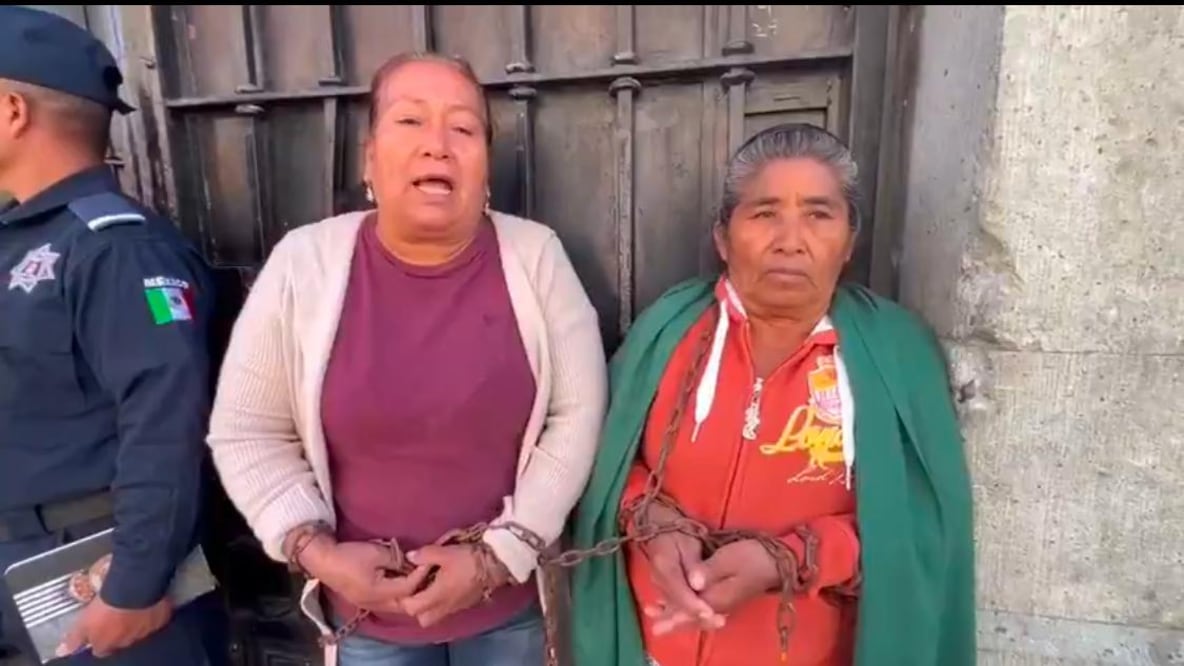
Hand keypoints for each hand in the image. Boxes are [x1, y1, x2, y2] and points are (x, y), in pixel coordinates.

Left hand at [57, 596, 171, 657]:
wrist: (134, 589)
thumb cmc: (106, 606)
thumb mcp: (83, 621)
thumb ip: (74, 638)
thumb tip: (61, 652)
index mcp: (107, 644)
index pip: (100, 650)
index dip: (98, 641)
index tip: (97, 631)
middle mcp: (127, 642)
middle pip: (120, 642)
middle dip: (118, 632)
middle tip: (115, 616)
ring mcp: (145, 631)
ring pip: (139, 631)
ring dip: (135, 623)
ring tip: (132, 607)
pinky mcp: (161, 619)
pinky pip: (155, 619)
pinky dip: (152, 613)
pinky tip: (149, 603)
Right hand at [300, 535, 430, 614]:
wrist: (323, 560)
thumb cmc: (349, 555)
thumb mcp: (377, 553)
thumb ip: (397, 560)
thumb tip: (412, 563)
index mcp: (378, 593)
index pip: (409, 588)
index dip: (421, 574)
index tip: (429, 562)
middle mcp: (375, 604)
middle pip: (405, 605)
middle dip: (419, 592)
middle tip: (429, 577)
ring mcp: (369, 606)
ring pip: (397, 607)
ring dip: (409, 596)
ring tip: (419, 581)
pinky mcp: (365, 602)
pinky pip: (388, 604)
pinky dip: (398, 596)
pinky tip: (403, 585)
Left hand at [400, 544, 507, 627]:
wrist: (495, 565)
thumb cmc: (468, 560)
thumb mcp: (444, 553)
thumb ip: (424, 555)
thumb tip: (409, 557)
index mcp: (437, 596)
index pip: (411, 607)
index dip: (404, 597)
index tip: (406, 582)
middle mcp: (444, 607)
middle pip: (422, 619)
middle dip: (416, 607)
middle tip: (415, 589)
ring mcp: (455, 608)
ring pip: (435, 616)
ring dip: (428, 606)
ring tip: (428, 589)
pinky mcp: (464, 604)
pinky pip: (446, 610)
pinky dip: (440, 603)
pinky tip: (442, 588)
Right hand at [639, 503, 719, 628]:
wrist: (658, 526)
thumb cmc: (677, 532)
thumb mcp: (688, 543)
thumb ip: (693, 565)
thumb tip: (697, 585)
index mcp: (664, 566)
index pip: (679, 591)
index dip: (694, 605)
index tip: (710, 613)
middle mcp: (658, 579)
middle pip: (677, 604)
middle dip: (697, 615)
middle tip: (718, 621)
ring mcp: (658, 584)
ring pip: (676, 606)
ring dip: (694, 615)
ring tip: (716, 621)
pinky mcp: (662, 587)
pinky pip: (675, 603)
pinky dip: (689, 610)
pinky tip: (705, 617)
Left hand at [647, 539, 779, 635]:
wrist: (778, 562)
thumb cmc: (753, 558)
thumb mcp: (730, 559)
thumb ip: (709, 571)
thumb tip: (692, 581)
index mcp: (717, 598)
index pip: (690, 609)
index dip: (672, 613)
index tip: (656, 618)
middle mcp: (719, 606)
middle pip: (691, 618)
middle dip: (672, 620)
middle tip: (654, 626)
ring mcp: (723, 603)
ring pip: (696, 616)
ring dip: (678, 617)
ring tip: (659, 617)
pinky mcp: (726, 598)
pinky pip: (703, 611)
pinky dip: (689, 612)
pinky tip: (680, 608)